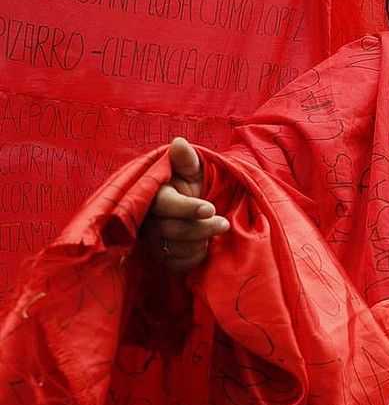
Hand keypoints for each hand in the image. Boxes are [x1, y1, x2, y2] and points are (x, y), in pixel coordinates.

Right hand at [139, 138, 228, 271]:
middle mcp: (148, 220)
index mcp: (155, 195)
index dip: (188, 208)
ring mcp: (153, 240)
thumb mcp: (193, 170)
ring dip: (200, 241)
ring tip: (215, 230)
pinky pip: (178, 263)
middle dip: (202, 227)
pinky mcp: (162, 256)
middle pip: (172, 230)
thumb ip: (186, 159)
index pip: (165, 205)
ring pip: (175, 248)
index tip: (210, 208)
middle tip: (224, 222)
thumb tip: (179, 142)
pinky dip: (195, 256)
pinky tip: (204, 245)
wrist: (197, 210)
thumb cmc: (193, 186)